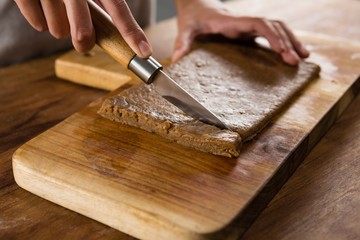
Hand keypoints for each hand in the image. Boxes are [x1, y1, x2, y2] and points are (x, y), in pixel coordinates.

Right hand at [14, 0, 151, 57]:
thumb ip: (103, 4)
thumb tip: (111, 36)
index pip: (118, 9)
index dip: (132, 33)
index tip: (145, 53)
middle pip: (84, 32)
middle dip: (83, 41)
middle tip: (82, 40)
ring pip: (58, 31)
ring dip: (59, 27)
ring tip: (58, 10)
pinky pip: (37, 23)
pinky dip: (40, 21)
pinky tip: (42, 8)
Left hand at [173, 0, 308, 64]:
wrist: (198, 5)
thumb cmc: (193, 17)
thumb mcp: (186, 28)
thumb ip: (182, 42)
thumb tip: (177, 60)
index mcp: (232, 21)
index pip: (258, 24)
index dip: (271, 35)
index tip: (281, 49)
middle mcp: (245, 21)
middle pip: (273, 26)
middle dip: (286, 41)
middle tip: (295, 60)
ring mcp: (249, 26)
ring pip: (277, 28)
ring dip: (291, 40)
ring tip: (304, 57)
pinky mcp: (250, 32)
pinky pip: (273, 34)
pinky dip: (285, 42)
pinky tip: (294, 53)